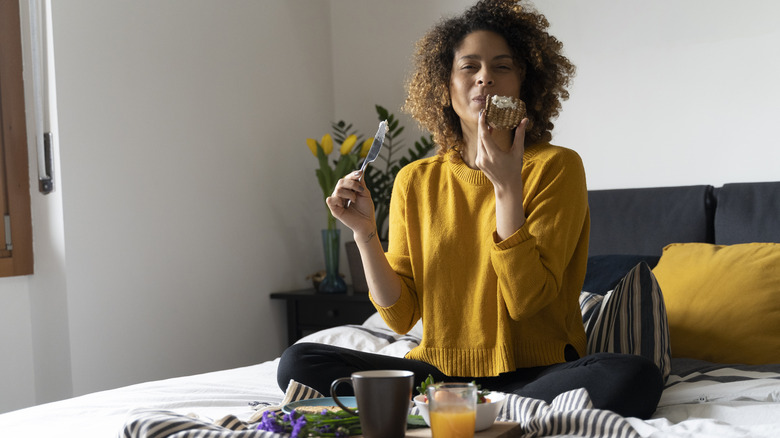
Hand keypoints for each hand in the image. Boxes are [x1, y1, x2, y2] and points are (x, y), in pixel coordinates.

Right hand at [326, 171, 376, 238]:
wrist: (367, 222)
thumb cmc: (366, 209)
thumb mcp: (365, 194)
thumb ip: (361, 183)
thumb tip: (360, 171)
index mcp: (348, 190)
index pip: (346, 178)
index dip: (352, 175)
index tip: (360, 173)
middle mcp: (341, 194)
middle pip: (340, 181)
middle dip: (352, 184)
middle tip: (360, 190)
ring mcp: (337, 201)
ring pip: (338, 190)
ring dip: (349, 194)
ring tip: (354, 201)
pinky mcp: (334, 209)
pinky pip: (330, 200)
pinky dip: (338, 200)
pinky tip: (345, 205)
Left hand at [477, 111, 528, 238]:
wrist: (506, 185)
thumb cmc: (514, 169)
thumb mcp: (518, 152)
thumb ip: (520, 135)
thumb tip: (524, 120)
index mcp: (493, 155)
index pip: (484, 135)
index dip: (482, 123)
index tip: (483, 113)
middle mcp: (484, 158)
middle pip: (480, 137)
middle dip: (482, 125)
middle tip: (486, 114)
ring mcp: (479, 161)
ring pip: (479, 142)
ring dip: (483, 132)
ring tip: (489, 123)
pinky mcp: (478, 162)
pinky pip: (480, 147)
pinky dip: (483, 140)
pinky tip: (489, 134)